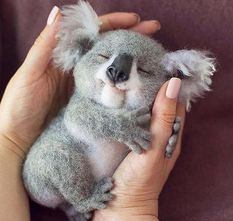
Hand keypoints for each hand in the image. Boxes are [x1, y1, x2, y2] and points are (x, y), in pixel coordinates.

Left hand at [0, 6, 160, 157]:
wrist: (20, 137)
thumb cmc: (20, 105)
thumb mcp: (30, 73)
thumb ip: (45, 45)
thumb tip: (59, 13)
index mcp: (64, 57)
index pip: (92, 34)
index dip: (114, 24)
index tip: (136, 20)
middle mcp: (78, 69)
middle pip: (107, 48)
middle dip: (130, 38)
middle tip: (153, 32)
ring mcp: (85, 87)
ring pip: (111, 69)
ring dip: (130, 60)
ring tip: (152, 55)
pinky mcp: (88, 103)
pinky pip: (108, 91)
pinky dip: (122, 86)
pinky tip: (136, 83)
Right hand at [92, 78, 185, 220]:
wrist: (119, 209)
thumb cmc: (138, 180)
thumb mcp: (154, 147)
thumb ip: (164, 118)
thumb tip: (173, 84)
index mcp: (171, 137)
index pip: (176, 104)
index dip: (169, 87)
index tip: (156, 70)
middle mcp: (160, 138)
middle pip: (161, 108)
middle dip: (152, 91)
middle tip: (137, 75)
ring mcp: (144, 142)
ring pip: (146, 115)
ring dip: (139, 101)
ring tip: (126, 86)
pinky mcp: (129, 146)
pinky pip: (132, 124)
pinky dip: (128, 113)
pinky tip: (117, 106)